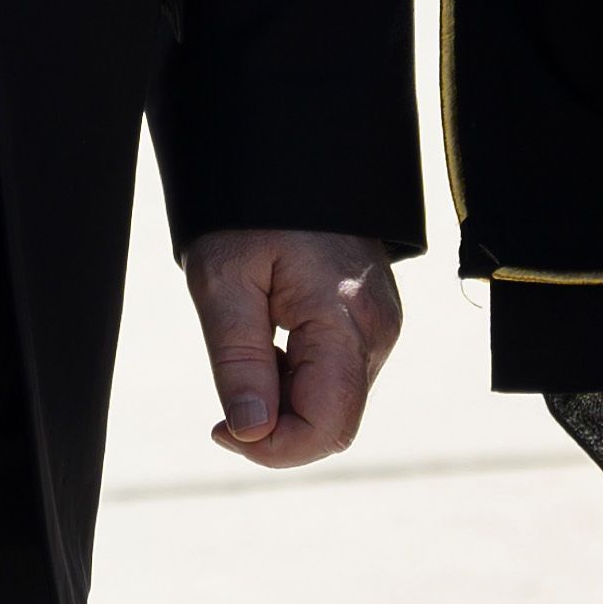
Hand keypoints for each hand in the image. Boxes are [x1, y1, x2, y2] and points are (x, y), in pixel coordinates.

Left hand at [177, 229, 401, 470]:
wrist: (292, 155)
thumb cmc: (250, 213)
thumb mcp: (223, 280)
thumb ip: (239, 360)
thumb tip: (251, 432)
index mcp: (345, 320)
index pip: (327, 428)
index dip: (272, 448)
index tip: (221, 428)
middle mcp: (377, 331)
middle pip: (334, 424)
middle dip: (276, 429)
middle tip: (225, 399)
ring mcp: (381, 327)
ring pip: (336, 405)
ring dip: (286, 403)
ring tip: (249, 349)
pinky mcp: (373, 323)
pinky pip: (341, 378)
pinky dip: (300, 381)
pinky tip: (271, 343)